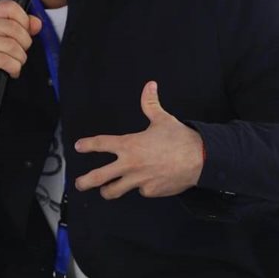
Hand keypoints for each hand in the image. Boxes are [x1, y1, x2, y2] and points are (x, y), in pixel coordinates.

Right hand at [0, 1, 42, 131]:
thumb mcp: (7, 38)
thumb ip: (24, 27)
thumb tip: (36, 23)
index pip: (11, 7)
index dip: (24, 23)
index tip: (22, 36)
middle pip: (14, 28)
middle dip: (24, 45)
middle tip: (18, 55)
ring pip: (11, 45)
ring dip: (19, 59)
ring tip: (13, 64)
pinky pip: (5, 60)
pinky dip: (13, 68)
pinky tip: (9, 71)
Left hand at [73, 81, 203, 198]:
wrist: (199, 159)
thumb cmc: (180, 138)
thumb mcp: (163, 119)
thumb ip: (151, 104)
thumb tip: (150, 85)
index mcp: (129, 144)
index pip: (100, 144)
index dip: (87, 145)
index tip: (79, 146)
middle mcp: (129, 164)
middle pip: (98, 177)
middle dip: (85, 181)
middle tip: (79, 183)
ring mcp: (138, 181)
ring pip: (114, 191)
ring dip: (108, 191)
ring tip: (105, 190)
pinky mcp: (150, 191)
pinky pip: (140, 192)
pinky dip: (141, 188)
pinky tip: (147, 184)